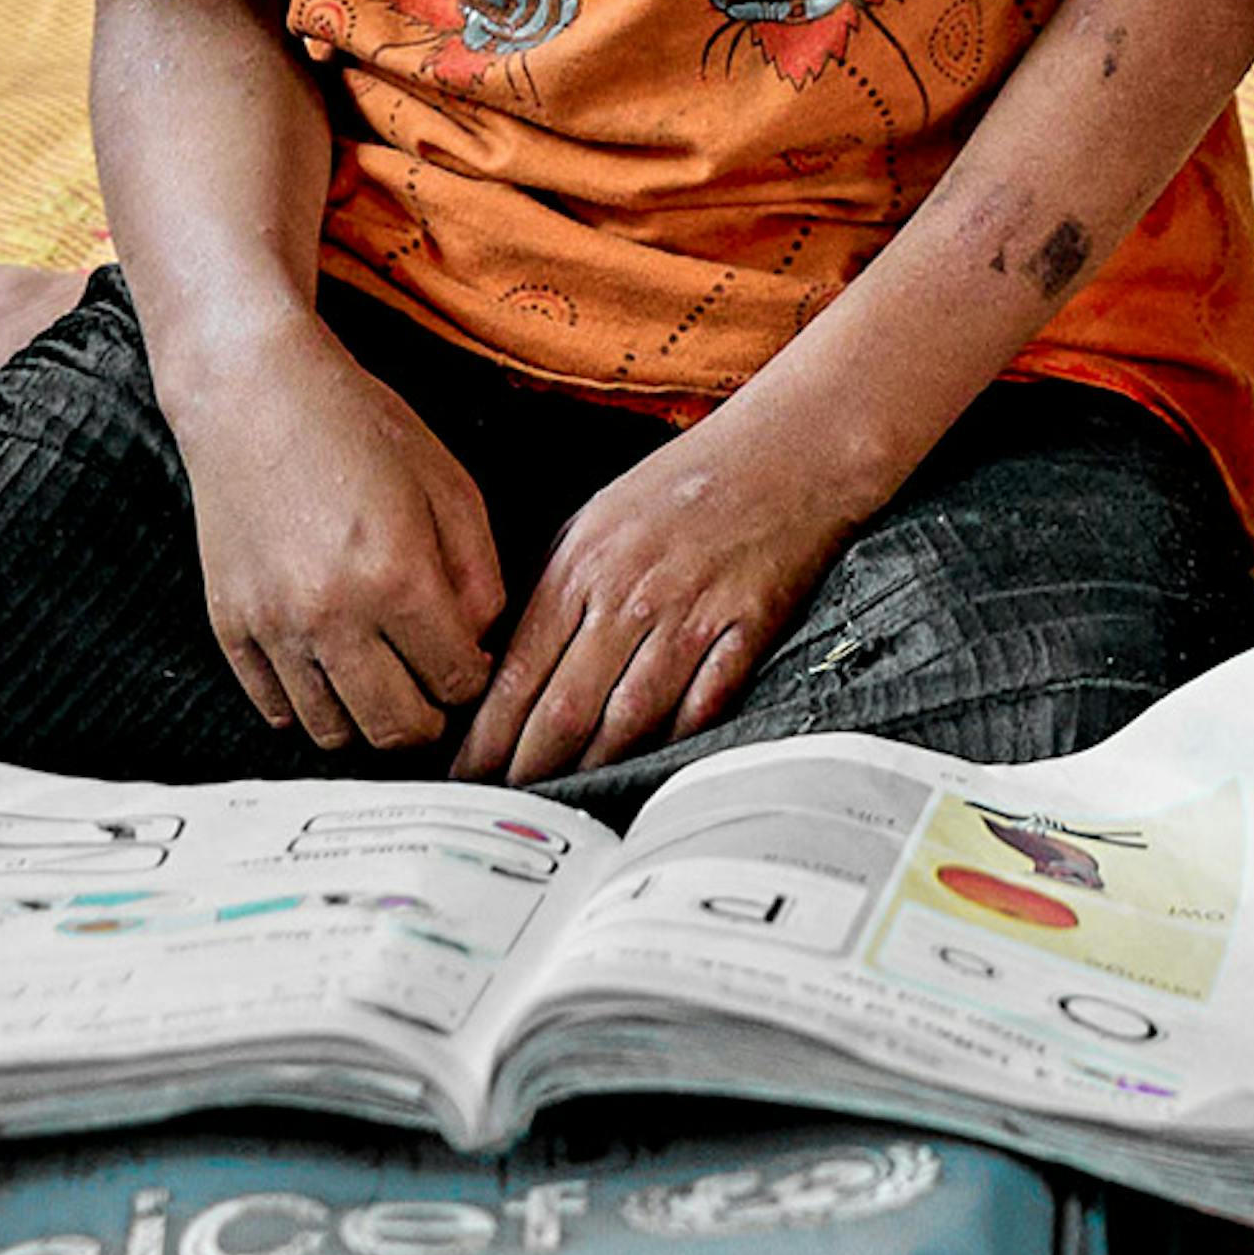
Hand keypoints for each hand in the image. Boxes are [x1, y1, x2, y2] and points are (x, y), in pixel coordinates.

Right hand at [161, 331, 508, 753]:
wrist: (254, 396)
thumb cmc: (360, 430)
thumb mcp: (450, 488)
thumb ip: (479, 578)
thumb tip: (477, 645)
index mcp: (397, 579)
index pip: (455, 683)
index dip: (475, 677)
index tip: (470, 657)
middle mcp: (331, 616)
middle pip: (396, 729)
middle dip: (430, 716)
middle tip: (433, 683)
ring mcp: (273, 628)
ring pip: (334, 733)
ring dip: (370, 719)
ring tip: (384, 677)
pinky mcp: (230, 628)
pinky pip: (277, 711)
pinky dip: (311, 706)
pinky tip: (332, 668)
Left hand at [457, 399, 883, 783]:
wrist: (789, 450)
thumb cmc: (687, 483)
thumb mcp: (596, 520)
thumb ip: (553, 589)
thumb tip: (509, 665)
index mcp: (582, 565)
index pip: (516, 672)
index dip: (486, 734)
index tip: (464, 769)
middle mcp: (630, 595)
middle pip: (564, 708)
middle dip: (525, 768)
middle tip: (503, 804)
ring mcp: (691, 616)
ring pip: (628, 720)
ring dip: (592, 768)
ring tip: (565, 799)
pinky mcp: (748, 630)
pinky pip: (702, 706)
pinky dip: (672, 744)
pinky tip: (648, 767)